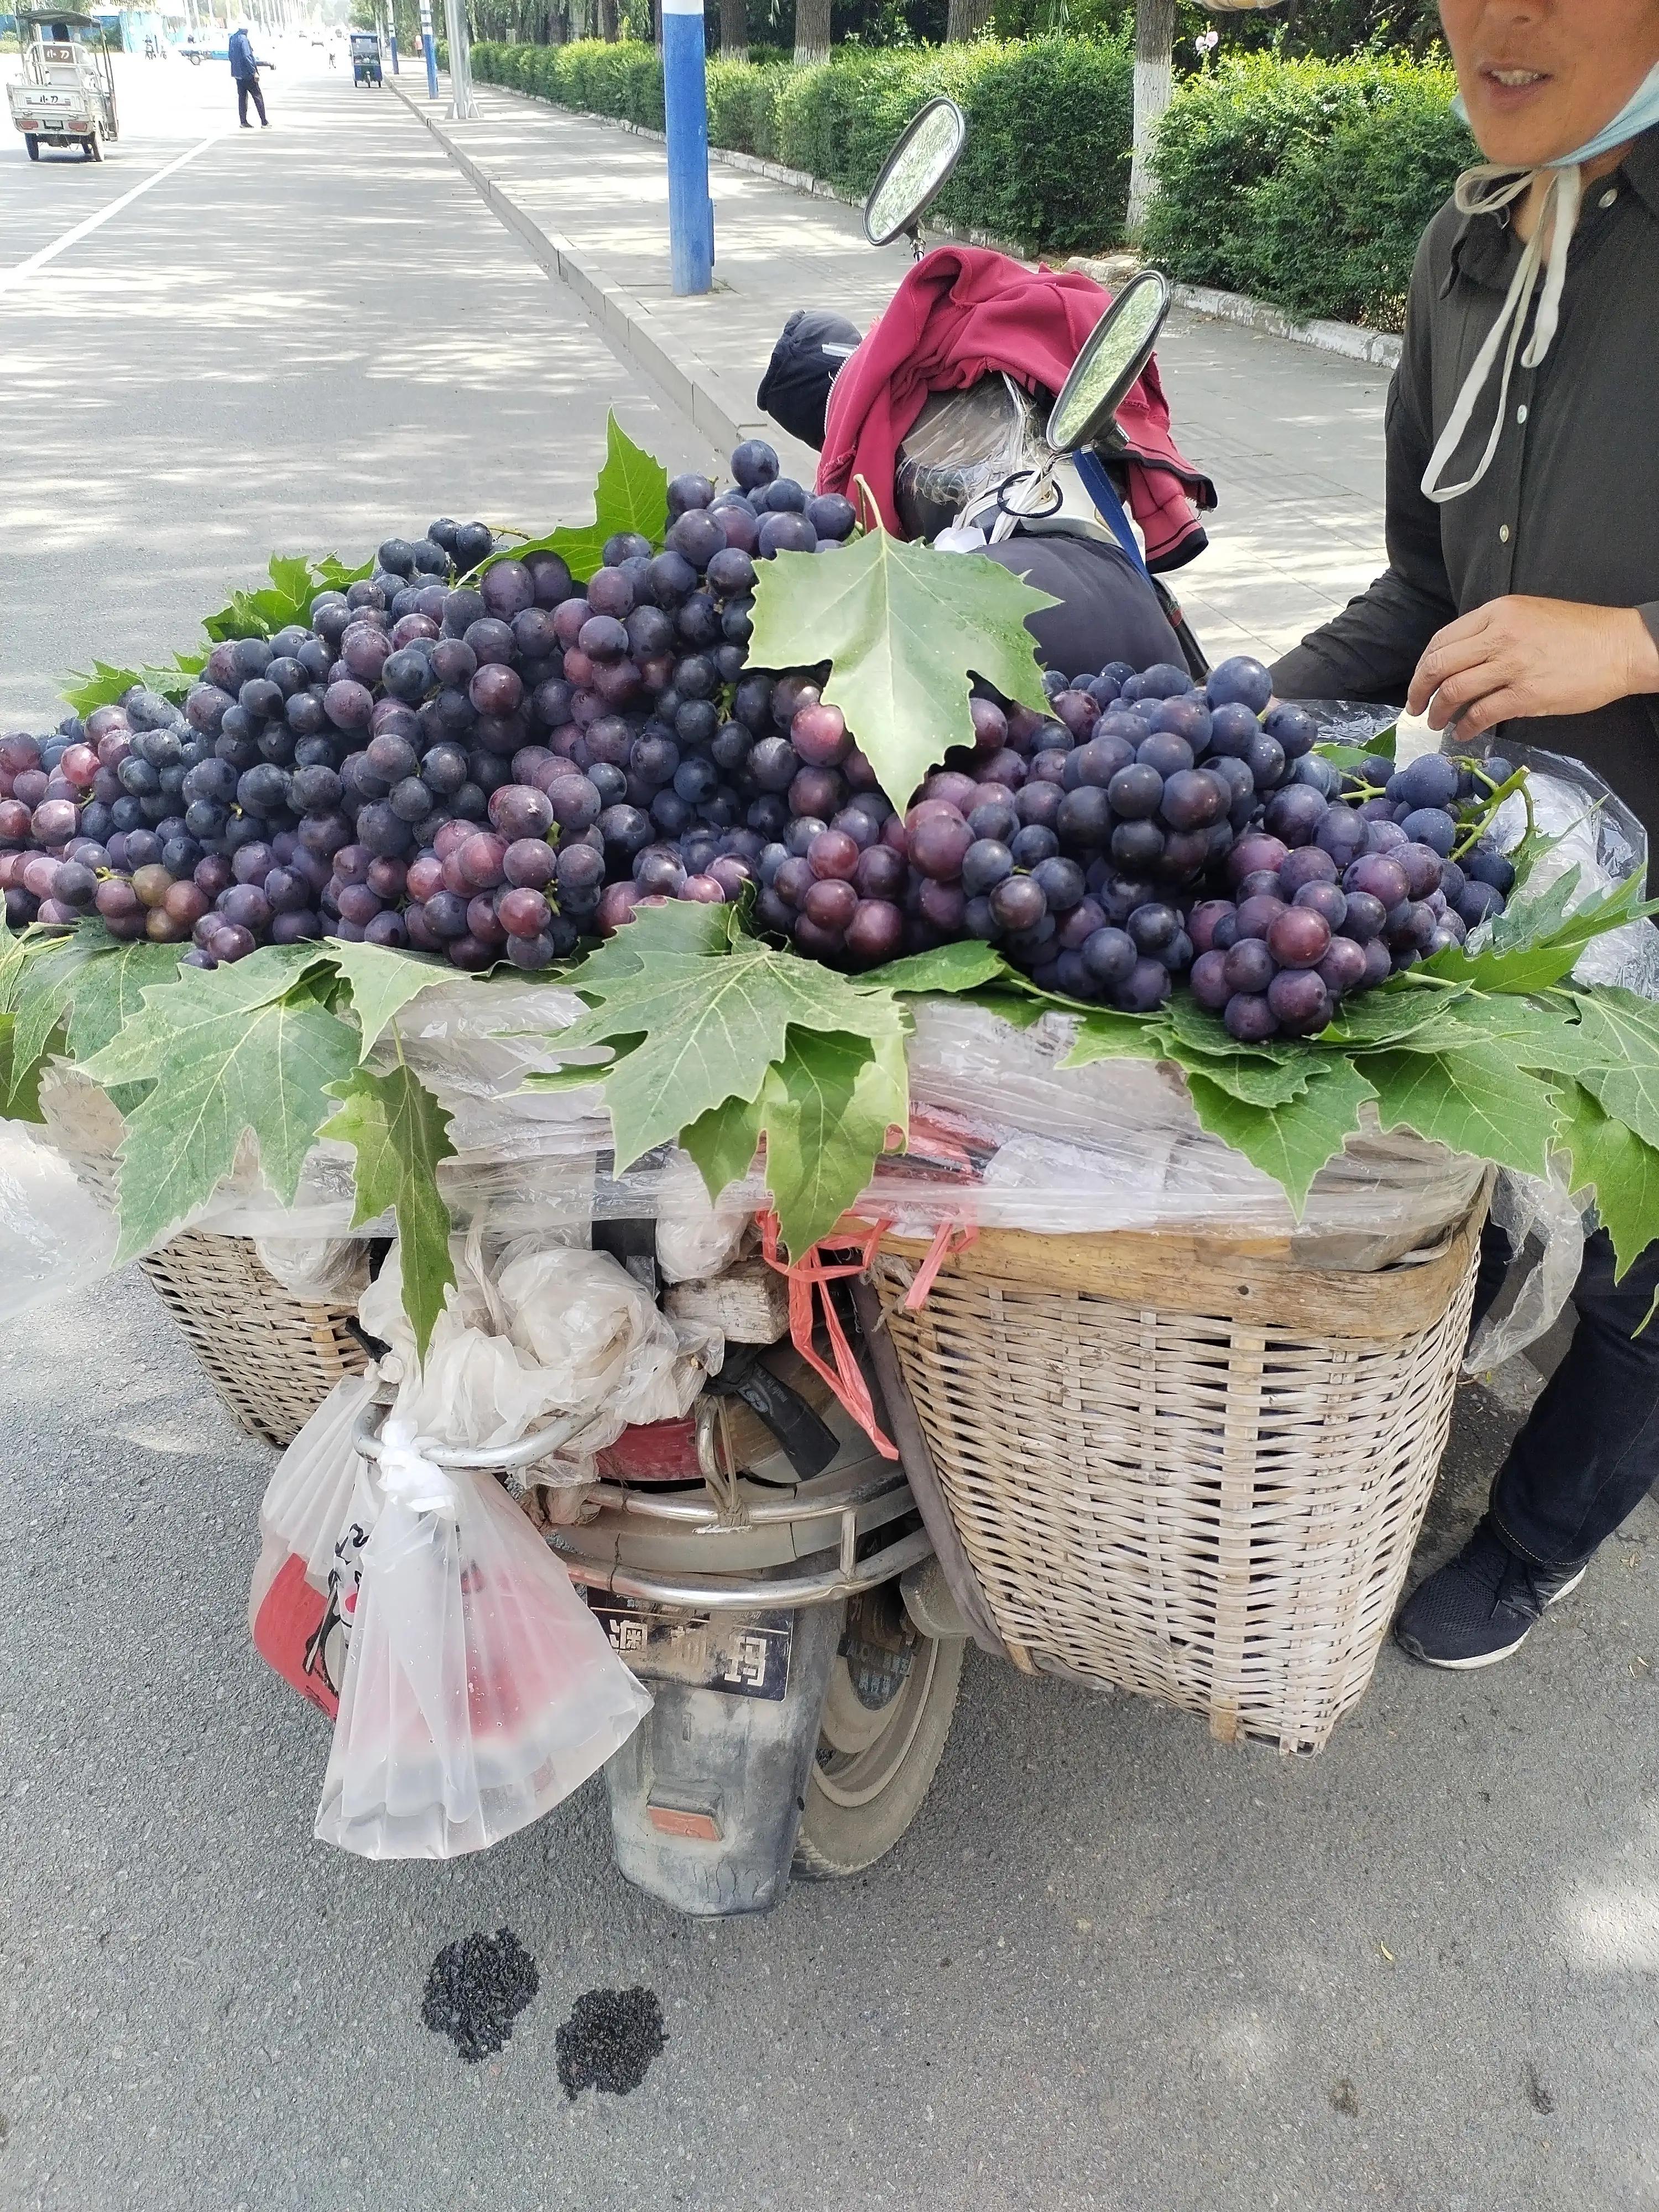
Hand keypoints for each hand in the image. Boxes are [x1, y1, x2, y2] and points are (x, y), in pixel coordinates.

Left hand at [1406, 596, 1658, 735]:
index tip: (1419, 683)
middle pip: (1438, 665)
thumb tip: (1461, 659)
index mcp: (1497, 612)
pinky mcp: (1526, 695)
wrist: (1622, 646)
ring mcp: (1512, 666)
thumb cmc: (1579, 632)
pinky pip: (1480, 714)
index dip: (1423, 666)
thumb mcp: (1528, 615)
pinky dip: (1465, 727)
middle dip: (1418, 690)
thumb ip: (1492, 632)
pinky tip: (1463, 733)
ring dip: (1438, 711)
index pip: (1442, 639)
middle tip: (1416, 707)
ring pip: (1454, 690)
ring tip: (1437, 722)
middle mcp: (1499, 636)